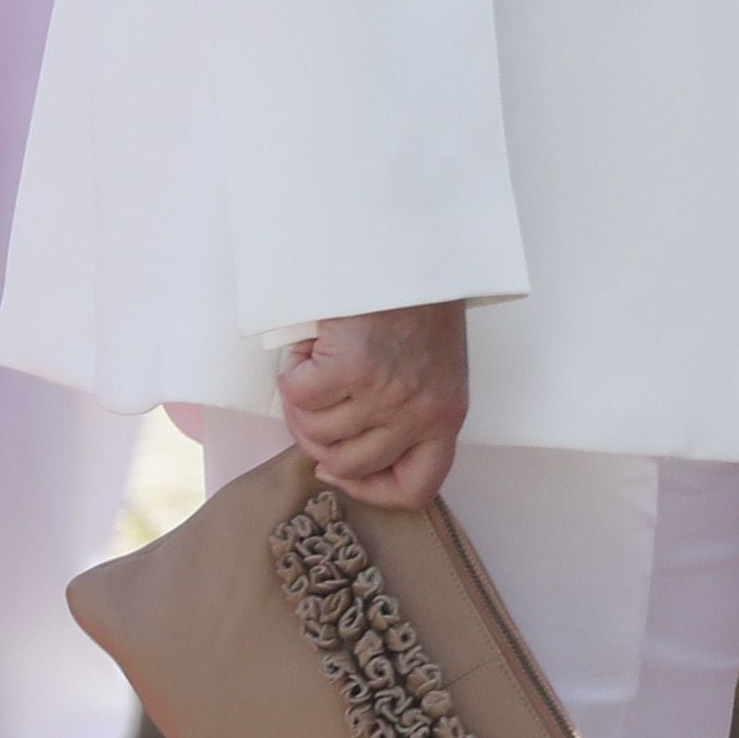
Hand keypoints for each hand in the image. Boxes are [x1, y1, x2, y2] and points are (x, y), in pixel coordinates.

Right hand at [278, 300, 468, 510]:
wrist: (408, 247)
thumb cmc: (417, 303)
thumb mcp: (432, 369)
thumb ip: (404, 413)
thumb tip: (340, 454)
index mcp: (446, 416)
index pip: (416, 488)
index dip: (371, 490)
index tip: (340, 470)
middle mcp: (419, 412)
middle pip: (348, 464)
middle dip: (316, 441)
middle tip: (311, 405)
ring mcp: (385, 392)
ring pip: (316, 430)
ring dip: (301, 400)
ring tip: (316, 362)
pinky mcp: (351, 367)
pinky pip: (298, 395)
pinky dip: (292, 371)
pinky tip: (310, 347)